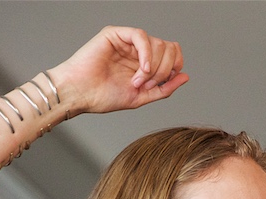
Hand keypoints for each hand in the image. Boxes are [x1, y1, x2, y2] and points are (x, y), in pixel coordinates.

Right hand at [47, 26, 188, 115]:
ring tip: (137, 82)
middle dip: (164, 70)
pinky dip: (146, 54)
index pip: (172, 53)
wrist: (80, 95)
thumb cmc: (103, 97)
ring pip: (157, 43)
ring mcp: (127, 41)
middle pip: (168, 48)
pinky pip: (141, 36)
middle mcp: (137, 50)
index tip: (164, 83)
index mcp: (144, 62)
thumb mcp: (141, 97)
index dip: (175, 66)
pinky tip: (141, 70)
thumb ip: (165, 88)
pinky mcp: (115, 34)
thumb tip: (186, 76)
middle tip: (147, 85)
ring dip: (153, 67)